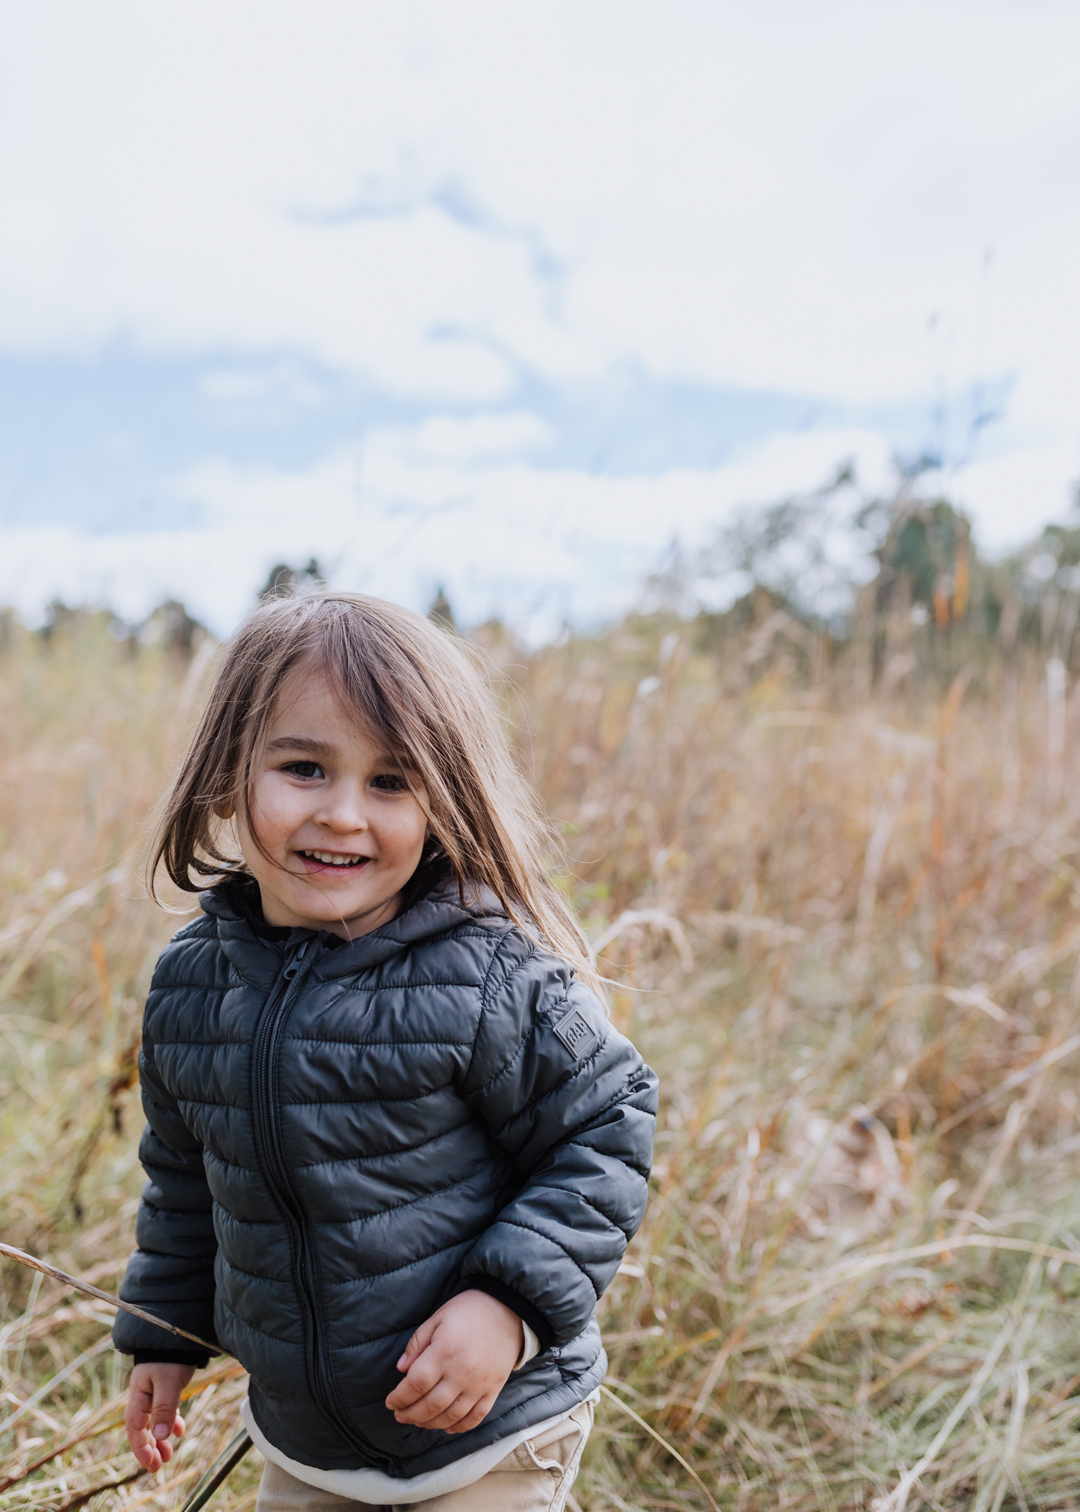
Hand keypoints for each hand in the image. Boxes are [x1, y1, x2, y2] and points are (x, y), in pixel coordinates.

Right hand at [124, 1362, 194, 1470]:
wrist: (178, 1331)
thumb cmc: (171, 1355)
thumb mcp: (169, 1382)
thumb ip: (165, 1408)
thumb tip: (161, 1436)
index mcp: (138, 1395)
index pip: (135, 1428)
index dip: (141, 1448)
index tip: (151, 1464)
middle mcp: (142, 1395)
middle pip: (142, 1428)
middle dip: (149, 1448)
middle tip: (158, 1466)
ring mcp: (153, 1391)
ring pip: (153, 1422)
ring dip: (159, 1439)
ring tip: (168, 1455)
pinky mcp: (165, 1386)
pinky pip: (164, 1411)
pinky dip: (170, 1422)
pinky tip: (178, 1431)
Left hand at [385, 1290, 522, 1433]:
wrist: (509, 1309)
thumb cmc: (470, 1310)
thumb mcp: (438, 1318)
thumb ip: (417, 1344)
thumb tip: (401, 1369)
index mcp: (444, 1352)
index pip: (416, 1384)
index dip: (400, 1397)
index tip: (390, 1402)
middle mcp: (461, 1373)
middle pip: (431, 1405)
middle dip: (411, 1414)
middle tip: (400, 1415)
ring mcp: (479, 1384)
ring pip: (451, 1416)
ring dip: (431, 1423)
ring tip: (419, 1421)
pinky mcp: (493, 1390)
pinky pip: (476, 1416)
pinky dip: (461, 1426)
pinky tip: (448, 1427)